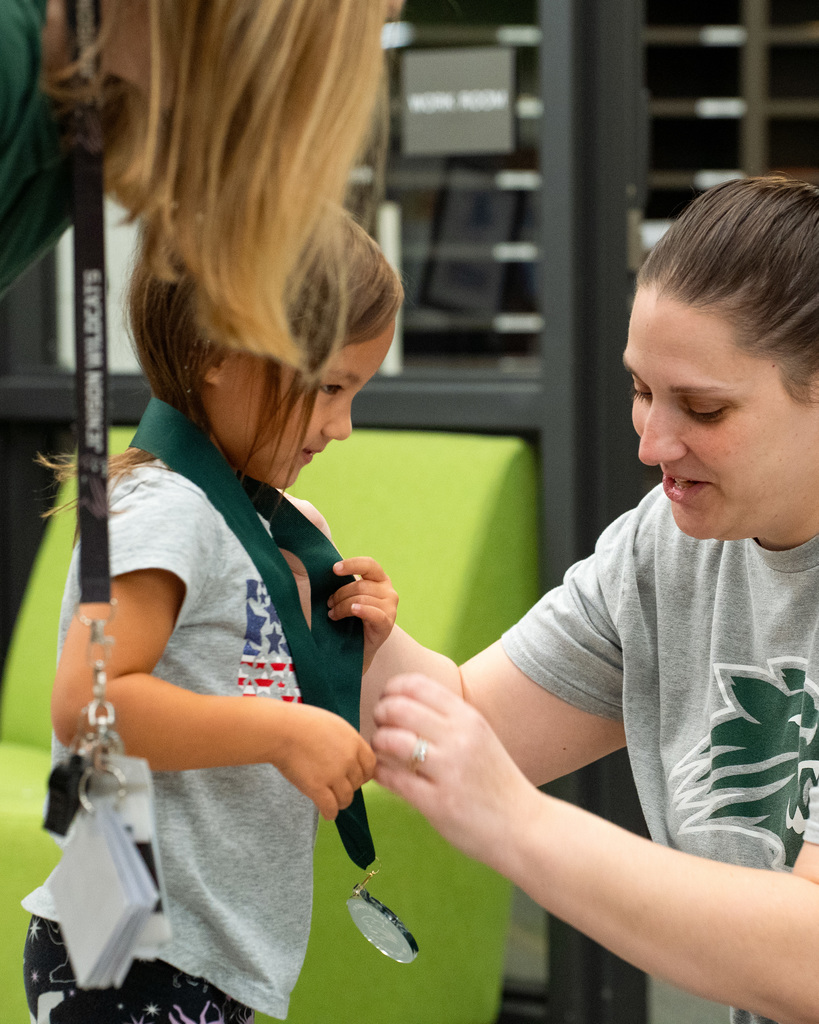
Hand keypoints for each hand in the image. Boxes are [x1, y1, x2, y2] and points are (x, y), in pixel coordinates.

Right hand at [275, 703, 375, 819]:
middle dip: (349, 787)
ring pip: (346, 799)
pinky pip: (331, 808)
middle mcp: (348, 759)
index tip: (354, 777)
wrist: (282, 730)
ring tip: (331, 800)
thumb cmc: (302, 723)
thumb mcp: (334, 725)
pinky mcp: (318, 788)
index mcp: (354, 742)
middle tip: (336, 786)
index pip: (370, 765)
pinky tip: (326, 811)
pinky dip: (329, 812)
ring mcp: (334, 775)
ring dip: (339, 801)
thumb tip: (350, 756)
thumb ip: (346, 742)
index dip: (363, 774)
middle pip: (358, 783)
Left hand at [328, 558, 398, 672]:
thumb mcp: (351, 596)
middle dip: (340, 594)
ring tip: (333, 614)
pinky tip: (353, 611)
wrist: (357, 649)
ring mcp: (391, 608)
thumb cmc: (351, 619)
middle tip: (329, 604)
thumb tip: (330, 571)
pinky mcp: (388, 624)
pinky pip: (374, 613)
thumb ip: (347, 584)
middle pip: (360, 586)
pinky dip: (361, 610)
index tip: (334, 569)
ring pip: (361, 599)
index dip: (351, 564)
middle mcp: (389, 591)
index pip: (369, 564)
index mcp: (380, 579)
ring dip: (342, 607)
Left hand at [372, 673, 536, 869]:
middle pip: (399, 708)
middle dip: (380, 713)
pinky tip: (382, 774)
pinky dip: (379, 773)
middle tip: (380, 725)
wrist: (525, 827)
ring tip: (381, 751)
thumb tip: (404, 703)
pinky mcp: (437, 803)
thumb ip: (448, 720)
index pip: (417, 685)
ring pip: (391, 740)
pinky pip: (393, 778)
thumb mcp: (480, 737)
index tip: (387, 699)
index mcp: (468, 718)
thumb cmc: (496, 782)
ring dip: (378, 743)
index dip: (392, 689)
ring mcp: (448, 770)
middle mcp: (459, 738)